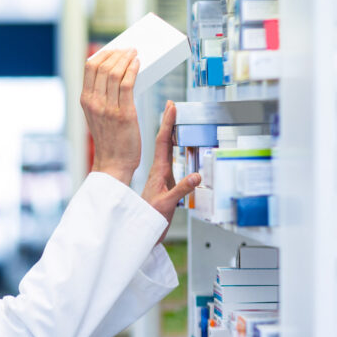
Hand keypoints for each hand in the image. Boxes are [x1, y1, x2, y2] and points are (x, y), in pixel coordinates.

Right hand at [82, 49, 141, 184]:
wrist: (114, 163)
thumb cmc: (109, 140)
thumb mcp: (97, 116)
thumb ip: (101, 98)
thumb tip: (114, 76)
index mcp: (86, 101)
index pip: (90, 67)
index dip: (103, 54)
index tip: (114, 50)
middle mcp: (94, 102)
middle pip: (103, 66)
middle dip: (117, 53)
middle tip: (128, 50)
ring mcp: (108, 108)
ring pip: (115, 73)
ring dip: (127, 58)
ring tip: (134, 54)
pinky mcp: (124, 113)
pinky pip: (128, 84)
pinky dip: (133, 70)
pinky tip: (138, 64)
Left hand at [142, 101, 201, 241]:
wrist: (139, 230)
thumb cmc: (150, 217)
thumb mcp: (167, 204)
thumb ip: (181, 190)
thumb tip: (197, 176)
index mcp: (158, 171)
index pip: (163, 142)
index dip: (168, 123)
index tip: (171, 107)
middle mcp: (158, 171)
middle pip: (164, 141)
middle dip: (169, 123)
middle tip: (172, 106)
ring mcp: (160, 176)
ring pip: (166, 150)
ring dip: (171, 134)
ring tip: (175, 120)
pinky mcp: (163, 183)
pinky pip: (169, 161)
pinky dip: (174, 150)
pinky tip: (177, 147)